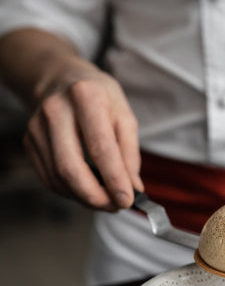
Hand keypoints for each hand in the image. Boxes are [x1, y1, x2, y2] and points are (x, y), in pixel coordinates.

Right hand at [23, 58, 142, 210]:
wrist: (62, 79)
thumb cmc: (99, 98)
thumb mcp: (124, 116)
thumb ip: (130, 154)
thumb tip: (132, 189)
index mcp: (86, 97)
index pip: (100, 147)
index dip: (114, 179)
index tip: (127, 200)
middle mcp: (56, 110)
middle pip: (70, 168)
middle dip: (95, 196)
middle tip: (115, 207)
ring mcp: (37, 127)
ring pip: (58, 178)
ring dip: (84, 197)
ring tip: (105, 200)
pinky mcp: (29, 141)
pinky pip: (49, 178)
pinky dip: (70, 192)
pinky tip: (87, 190)